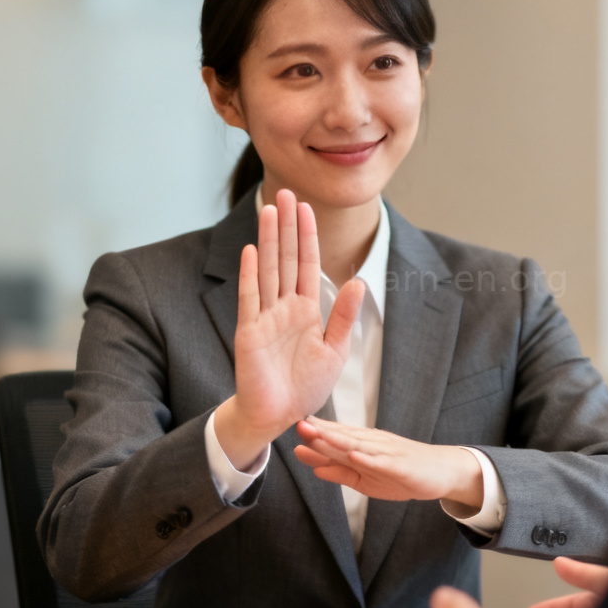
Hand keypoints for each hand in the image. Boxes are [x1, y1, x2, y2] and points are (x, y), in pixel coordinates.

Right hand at [214, 190, 364, 468]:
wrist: (279, 415)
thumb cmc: (305, 386)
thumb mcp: (335, 350)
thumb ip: (345, 316)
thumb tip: (359, 282)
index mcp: (306, 310)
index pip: (308, 265)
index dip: (308, 236)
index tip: (307, 207)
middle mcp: (284, 307)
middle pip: (286, 258)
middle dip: (287, 226)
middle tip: (286, 192)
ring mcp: (265, 317)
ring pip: (268, 270)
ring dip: (269, 240)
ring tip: (270, 210)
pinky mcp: (248, 332)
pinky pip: (250, 298)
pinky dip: (251, 274)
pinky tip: (253, 249)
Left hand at [294, 418, 484, 508]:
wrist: (441, 472)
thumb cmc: (403, 474)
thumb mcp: (366, 479)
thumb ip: (342, 473)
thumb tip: (315, 470)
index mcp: (364, 445)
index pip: (336, 438)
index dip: (316, 434)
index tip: (294, 428)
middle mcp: (373, 443)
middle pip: (343, 437)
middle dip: (321, 432)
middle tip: (298, 425)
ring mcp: (387, 452)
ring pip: (359, 445)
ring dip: (338, 441)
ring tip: (318, 436)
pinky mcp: (400, 464)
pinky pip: (382, 460)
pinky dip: (367, 457)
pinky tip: (353, 454)